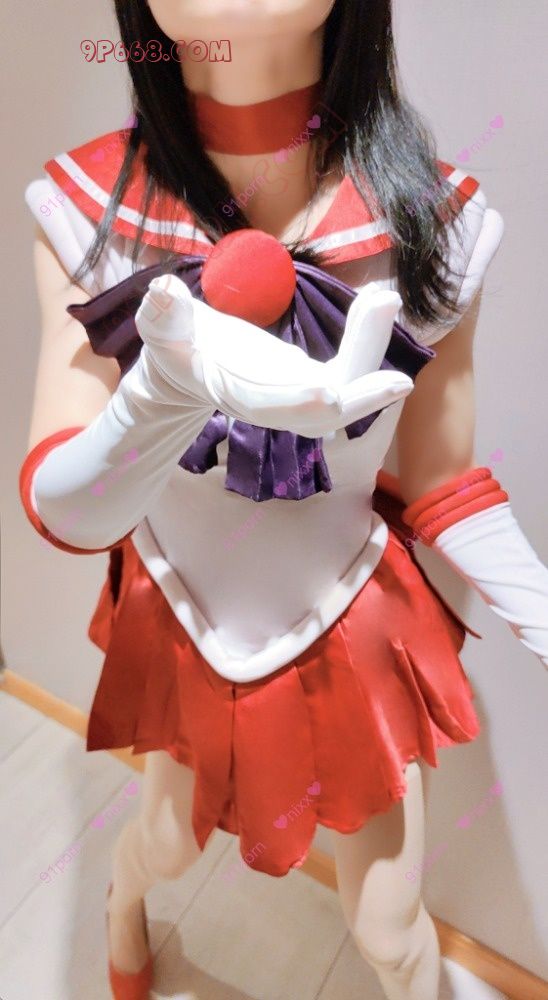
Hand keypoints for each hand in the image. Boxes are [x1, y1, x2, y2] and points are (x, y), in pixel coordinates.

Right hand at [135, 274, 413, 435]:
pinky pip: (350, 368)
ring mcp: (298, 395)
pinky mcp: (312, 380)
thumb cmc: (173, 346)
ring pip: (345, 388)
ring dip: (369, 348)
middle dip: (359, 393)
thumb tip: (163, 293)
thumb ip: (162, 314)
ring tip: (384, 298)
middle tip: (397, 372)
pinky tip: (379, 301)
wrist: (187, 366)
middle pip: (322, 413)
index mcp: (233, 393)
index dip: (295, 402)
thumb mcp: (161, 327)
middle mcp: (274, 403)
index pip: (267, 405)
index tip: (328, 391)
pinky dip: (367, 339)